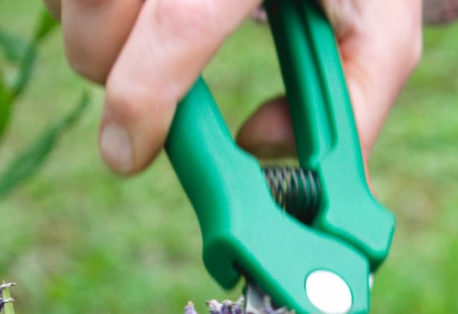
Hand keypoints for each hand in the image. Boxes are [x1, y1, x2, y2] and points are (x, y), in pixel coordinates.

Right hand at [44, 0, 422, 174]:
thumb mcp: (380, 29)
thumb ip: (348, 108)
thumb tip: (259, 150)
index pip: (182, 23)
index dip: (143, 100)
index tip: (128, 154)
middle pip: (99, 5)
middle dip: (106, 69)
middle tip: (144, 96)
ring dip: (89, 32)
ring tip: (145, 40)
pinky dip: (77, 5)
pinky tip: (129, 12)